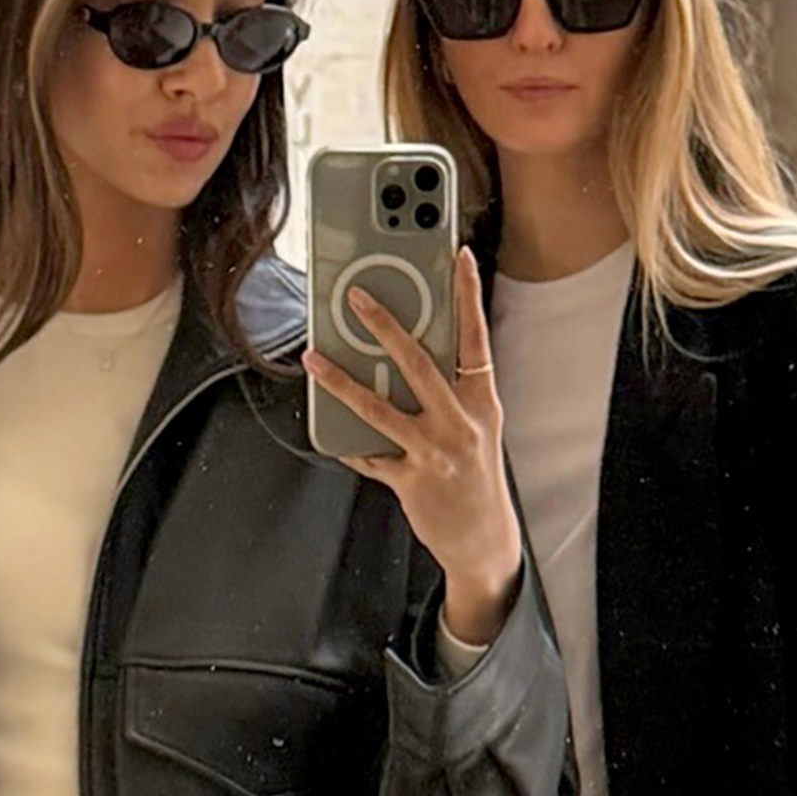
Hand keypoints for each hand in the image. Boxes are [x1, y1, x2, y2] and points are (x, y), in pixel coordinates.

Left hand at [301, 249, 521, 645]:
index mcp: (481, 402)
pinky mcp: (410, 479)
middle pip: (418, 363)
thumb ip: (450, 390)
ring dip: (341, 381)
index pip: (476, 338)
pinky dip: (347, 441)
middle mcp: (460, 422)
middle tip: (356, 297)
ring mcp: (434, 452)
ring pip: (379, 407)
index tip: (459, 257)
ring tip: (314, 358)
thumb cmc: (475, 474)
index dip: (468, 296)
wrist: (483, 538)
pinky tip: (326, 425)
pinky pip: (368, 455)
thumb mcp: (477, 426)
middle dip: (385, 327)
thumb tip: (407, 352)